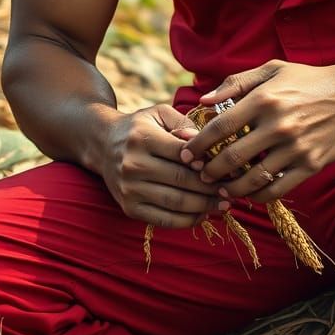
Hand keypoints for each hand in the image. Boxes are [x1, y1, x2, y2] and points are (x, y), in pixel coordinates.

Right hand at [98, 103, 228, 227]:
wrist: (103, 144)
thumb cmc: (140, 127)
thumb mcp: (159, 113)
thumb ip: (183, 123)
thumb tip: (202, 141)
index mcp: (142, 138)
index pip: (181, 153)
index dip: (206, 161)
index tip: (227, 167)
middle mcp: (133, 164)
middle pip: (180, 180)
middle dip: (210, 187)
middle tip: (231, 190)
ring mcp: (129, 189)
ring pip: (174, 202)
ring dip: (203, 206)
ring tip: (223, 206)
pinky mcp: (128, 208)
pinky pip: (162, 219)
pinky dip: (186, 221)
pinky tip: (203, 215)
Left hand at [179, 60, 334, 203]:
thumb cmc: (310, 79)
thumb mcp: (272, 70)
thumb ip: (236, 83)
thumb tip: (204, 101)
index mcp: (264, 98)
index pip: (220, 127)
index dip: (197, 144)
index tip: (186, 153)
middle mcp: (278, 124)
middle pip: (231, 157)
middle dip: (209, 170)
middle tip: (200, 175)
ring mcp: (295, 147)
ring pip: (252, 179)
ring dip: (231, 188)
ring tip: (222, 189)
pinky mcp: (311, 164)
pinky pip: (278, 189)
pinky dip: (259, 196)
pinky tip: (250, 193)